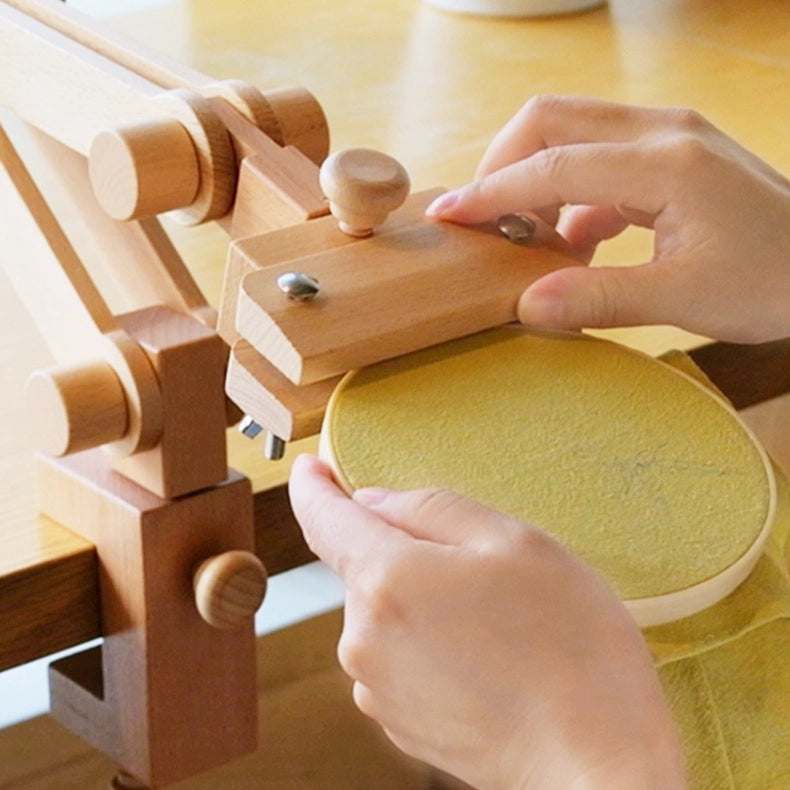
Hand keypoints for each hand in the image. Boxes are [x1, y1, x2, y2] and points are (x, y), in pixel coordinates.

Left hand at [289, 454, 685, 788]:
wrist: (598, 763)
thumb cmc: (570, 647)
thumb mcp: (515, 541)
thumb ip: (433, 508)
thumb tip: (374, 503)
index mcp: (388, 580)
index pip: (323, 518)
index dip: (314, 486)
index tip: (312, 468)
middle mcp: (365, 638)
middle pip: (368, 565)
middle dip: (411, 553)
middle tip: (485, 571)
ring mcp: (377, 688)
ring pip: (387, 612)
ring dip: (425, 602)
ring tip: (499, 626)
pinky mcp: (397, 723)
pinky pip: (400, 657)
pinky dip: (431, 644)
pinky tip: (489, 661)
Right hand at [426, 96, 789, 343]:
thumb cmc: (773, 280)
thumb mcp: (685, 298)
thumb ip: (600, 298)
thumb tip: (525, 305)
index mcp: (666, 162)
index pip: (554, 165)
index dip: (493, 192)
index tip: (449, 216)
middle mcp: (662, 131)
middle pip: (551, 120)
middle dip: (503, 166)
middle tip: (484, 224)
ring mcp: (666, 137)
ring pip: (569, 134)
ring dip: (534, 181)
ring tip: (526, 241)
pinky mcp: (667, 156)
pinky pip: (595, 162)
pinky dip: (567, 198)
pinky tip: (570, 244)